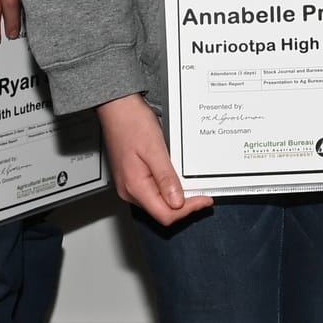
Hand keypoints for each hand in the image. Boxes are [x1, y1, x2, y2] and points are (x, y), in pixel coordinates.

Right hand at [99, 94, 212, 225]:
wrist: (117, 109)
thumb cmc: (132, 123)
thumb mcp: (155, 149)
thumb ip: (166, 178)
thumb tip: (177, 202)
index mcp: (135, 186)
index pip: (165, 214)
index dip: (188, 210)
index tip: (205, 200)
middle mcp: (130, 190)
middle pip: (162, 212)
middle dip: (185, 206)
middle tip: (204, 195)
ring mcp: (130, 185)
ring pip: (158, 203)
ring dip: (178, 199)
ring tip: (195, 188)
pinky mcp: (132, 178)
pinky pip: (153, 192)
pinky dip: (169, 190)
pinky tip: (178, 181)